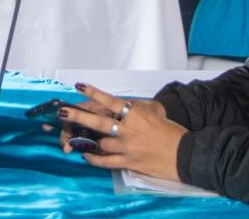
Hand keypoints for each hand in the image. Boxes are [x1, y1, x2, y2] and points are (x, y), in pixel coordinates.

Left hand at [56, 83, 184, 181]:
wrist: (186, 154)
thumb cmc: (173, 133)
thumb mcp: (154, 116)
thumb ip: (135, 113)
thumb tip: (121, 110)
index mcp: (136, 114)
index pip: (110, 101)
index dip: (93, 93)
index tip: (79, 86)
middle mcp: (128, 129)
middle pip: (97, 120)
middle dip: (77, 116)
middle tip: (62, 112)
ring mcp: (127, 146)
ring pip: (100, 142)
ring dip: (88, 141)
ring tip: (74, 138)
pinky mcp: (129, 162)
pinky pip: (106, 161)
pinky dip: (94, 159)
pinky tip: (85, 155)